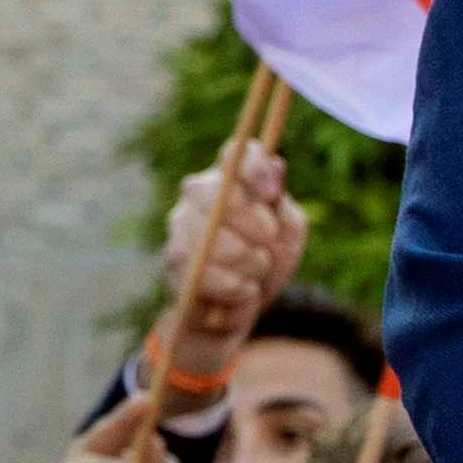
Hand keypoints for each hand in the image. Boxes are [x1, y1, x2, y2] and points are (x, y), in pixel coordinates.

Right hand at [153, 141, 305, 392]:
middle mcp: (199, 193)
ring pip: (216, 237)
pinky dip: (235, 285)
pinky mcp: (174, 261)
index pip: (235, 154)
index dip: (254, 169)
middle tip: (269, 241)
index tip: (272, 195)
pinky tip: (244, 289)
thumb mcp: (289, 233)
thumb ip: (283, 204)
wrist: (241, 308)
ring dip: (249, 260)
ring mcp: (181, 225)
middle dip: (255, 223)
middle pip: (222, 193)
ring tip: (258, 269)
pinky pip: (206, 271)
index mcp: (231, 178)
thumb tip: (276, 165)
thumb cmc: (267, 260)